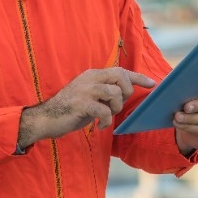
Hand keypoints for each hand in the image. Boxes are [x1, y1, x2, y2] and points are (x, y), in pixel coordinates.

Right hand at [19, 68, 154, 145]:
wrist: (46, 119)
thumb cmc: (70, 110)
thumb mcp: (89, 97)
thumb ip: (104, 93)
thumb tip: (123, 95)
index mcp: (93, 75)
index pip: (120, 71)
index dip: (138, 77)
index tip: (152, 84)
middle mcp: (90, 78)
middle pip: (120, 78)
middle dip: (126, 94)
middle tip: (116, 107)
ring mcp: (85, 90)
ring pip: (115, 94)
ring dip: (115, 109)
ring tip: (105, 117)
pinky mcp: (81, 104)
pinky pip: (104, 111)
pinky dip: (105, 121)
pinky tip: (99, 126)